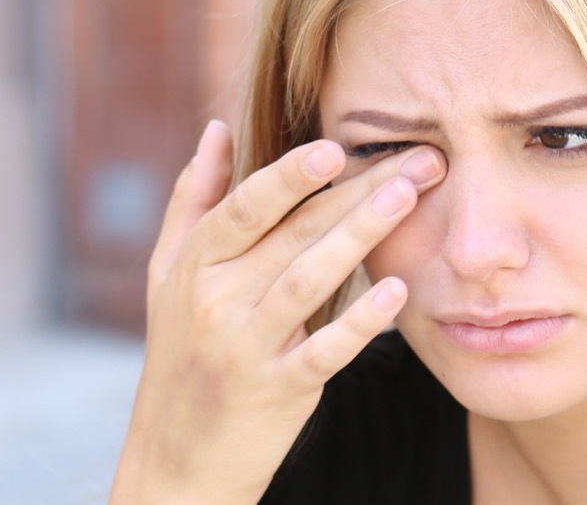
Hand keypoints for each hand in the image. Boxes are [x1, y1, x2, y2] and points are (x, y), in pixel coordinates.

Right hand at [109, 120, 445, 503]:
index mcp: (194, 264)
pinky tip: (398, 291)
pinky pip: (324, 351)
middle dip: (357, 190)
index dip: (290, 175)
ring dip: (361, 236)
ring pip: (310, 281)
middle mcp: (216, 301)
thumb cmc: (181, 349)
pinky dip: (361, 322)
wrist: (175, 458)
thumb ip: (194, 199)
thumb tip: (216, 127)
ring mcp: (246, 347)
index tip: (337, 145)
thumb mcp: (168, 273)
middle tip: (418, 160)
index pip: (246, 208)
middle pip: (295, 233)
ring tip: (408, 199)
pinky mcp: (279, 389)